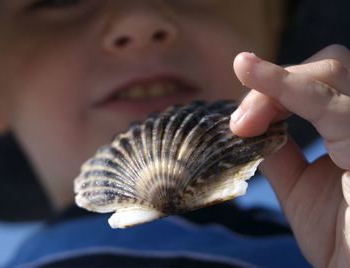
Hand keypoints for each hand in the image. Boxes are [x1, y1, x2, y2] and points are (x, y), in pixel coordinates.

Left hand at [230, 45, 349, 267]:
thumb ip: (279, 152)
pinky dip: (288, 87)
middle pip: (329, 67)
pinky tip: (251, 72)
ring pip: (332, 72)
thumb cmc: (340, 239)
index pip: (322, 83)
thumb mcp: (299, 188)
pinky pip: (334, 106)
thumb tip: (251, 124)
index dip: (277, 87)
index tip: (240, 120)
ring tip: (241, 121)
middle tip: (240, 124)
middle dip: (275, 84)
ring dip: (276, 84)